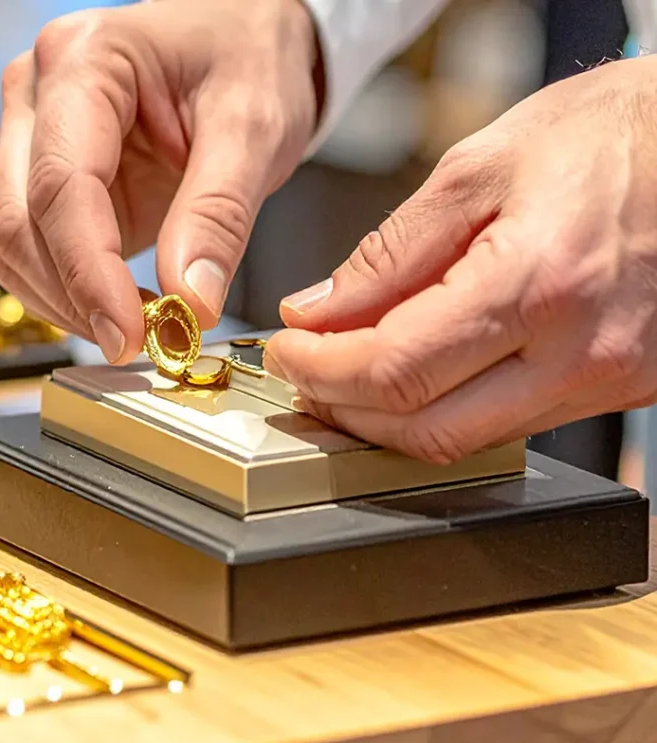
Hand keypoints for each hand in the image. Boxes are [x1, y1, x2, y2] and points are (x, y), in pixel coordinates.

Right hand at [0, 0, 319, 362]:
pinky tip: (122, 308)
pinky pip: (34, 252)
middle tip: (142, 344)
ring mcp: (33, 137)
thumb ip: (218, 215)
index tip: (129, 334)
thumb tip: (191, 301)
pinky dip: (70, 294)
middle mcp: (38, 95)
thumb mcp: (254, 127)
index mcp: (84, 61)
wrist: (242, 41)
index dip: (88, 272)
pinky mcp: (44, 179)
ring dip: (68, 303)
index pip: (61, 183)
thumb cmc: (248, 58)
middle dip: (76, 296)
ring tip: (142, 326)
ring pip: (15, 245)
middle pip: (20, 220)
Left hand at [264, 56, 656, 463]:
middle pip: (425, 429)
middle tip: (304, 371)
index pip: (395, 367)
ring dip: (388, 419)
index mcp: (538, 282)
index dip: (323, 370)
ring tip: (345, 375)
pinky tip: (414, 376)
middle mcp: (579, 351)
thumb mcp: (479, 168)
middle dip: (343, 407)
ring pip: (465, 442)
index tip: (287, 350)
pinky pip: (509, 426)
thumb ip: (388, 253)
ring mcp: (605, 381)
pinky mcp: (618, 389)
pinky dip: (445, 410)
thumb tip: (317, 311)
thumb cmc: (608, 136)